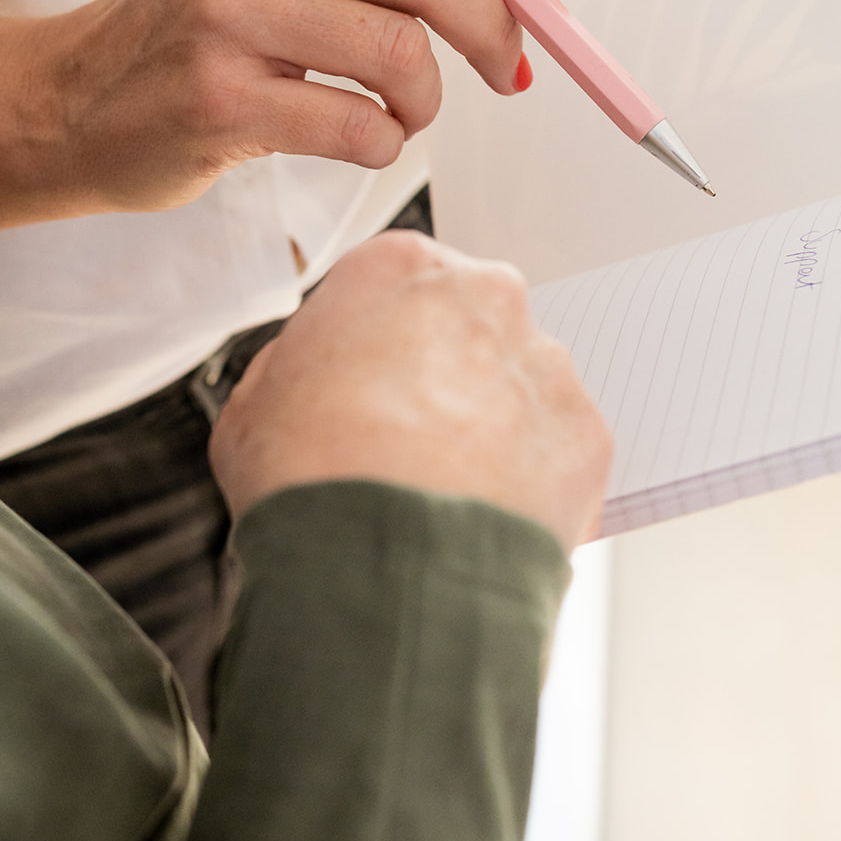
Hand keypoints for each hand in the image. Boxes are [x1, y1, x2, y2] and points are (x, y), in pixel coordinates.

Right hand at [56, 0, 593, 209]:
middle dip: (499, 28)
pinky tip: (361, 136)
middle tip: (511, 70)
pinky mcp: (217, 96)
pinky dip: (386, 143)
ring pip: (402, 51)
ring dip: (430, 98)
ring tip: (406, 109)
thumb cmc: (204, 24)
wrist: (75, 99)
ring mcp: (225, 8)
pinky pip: (360, 125)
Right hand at [209, 231, 611, 552]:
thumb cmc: (308, 482)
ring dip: (491, 429)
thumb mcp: (253, 403)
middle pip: (469, 326)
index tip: (366, 386)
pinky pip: (557, 452)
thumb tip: (320, 376)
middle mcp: (486, 298)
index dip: (377, 344)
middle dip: (445, 375)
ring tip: (442, 495)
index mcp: (401, 269)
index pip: (397, 285)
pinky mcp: (587, 434)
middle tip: (404, 442)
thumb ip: (297, 364)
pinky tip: (479, 519)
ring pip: (520, 388)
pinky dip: (528, 482)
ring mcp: (544, 365)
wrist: (377, 571)